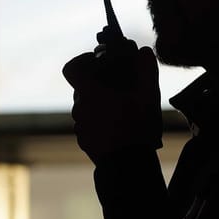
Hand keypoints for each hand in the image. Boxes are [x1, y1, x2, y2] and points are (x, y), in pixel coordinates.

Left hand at [62, 44, 161, 162]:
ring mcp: (80, 126)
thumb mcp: (147, 96)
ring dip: (101, 102)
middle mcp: (80, 108)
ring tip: (124, 108)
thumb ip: (146, 69)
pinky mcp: (85, 141)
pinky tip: (120, 125)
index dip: (82, 60)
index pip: (71, 68)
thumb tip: (145, 51)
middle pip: (83, 86)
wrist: (127, 166)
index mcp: (90, 93)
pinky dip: (100, 120)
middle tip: (121, 84)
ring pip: (87, 106)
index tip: (98, 61)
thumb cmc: (136, 128)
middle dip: (100, 82)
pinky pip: (89, 123)